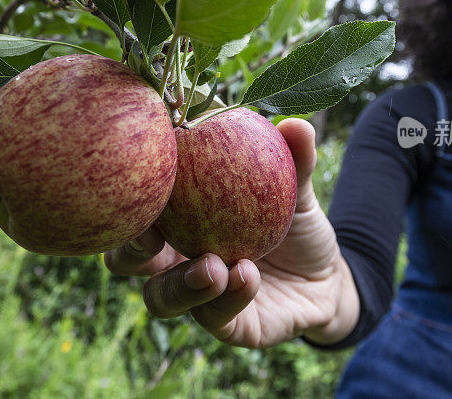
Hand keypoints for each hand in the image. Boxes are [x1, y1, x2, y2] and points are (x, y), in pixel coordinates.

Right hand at [104, 118, 358, 347]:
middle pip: (125, 260)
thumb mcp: (298, 191)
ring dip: (180, 283)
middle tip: (152, 236)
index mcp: (177, 221)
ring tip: (212, 265)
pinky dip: (228, 297)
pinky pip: (215, 318)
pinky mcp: (224, 327)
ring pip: (161, 298)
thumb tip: (296, 125)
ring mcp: (194, 297)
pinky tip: (246, 276)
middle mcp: (174, 261)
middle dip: (129, 249)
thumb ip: (295, 162)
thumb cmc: (294, 224)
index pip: (139, 210)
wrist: (326, 278)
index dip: (129, 198)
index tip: (139, 177)